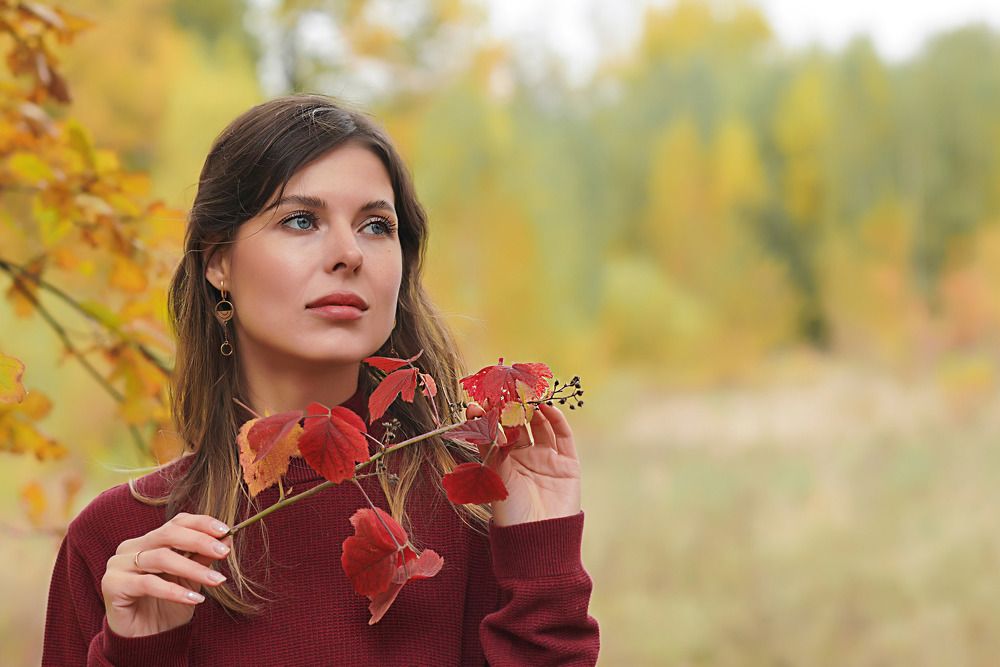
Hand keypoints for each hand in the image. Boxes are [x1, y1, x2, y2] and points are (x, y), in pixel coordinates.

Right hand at [101, 513, 232, 637]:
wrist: (146, 639)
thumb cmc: (167, 606)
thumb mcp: (190, 579)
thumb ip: (202, 557)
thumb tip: (227, 537)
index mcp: (150, 540)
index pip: (177, 522)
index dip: (202, 523)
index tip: (226, 530)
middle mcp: (132, 547)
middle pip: (168, 534)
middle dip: (200, 541)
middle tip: (224, 552)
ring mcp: (118, 564)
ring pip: (161, 558)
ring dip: (192, 568)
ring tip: (216, 581)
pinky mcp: (112, 584)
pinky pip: (148, 583)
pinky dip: (175, 591)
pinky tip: (195, 599)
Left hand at [466, 402, 581, 526]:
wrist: (537, 537)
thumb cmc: (509, 510)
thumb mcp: (494, 473)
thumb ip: (489, 441)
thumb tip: (475, 410)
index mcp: (502, 460)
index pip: (496, 429)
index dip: (490, 413)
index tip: (481, 396)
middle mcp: (524, 456)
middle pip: (520, 424)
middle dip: (514, 406)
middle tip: (507, 387)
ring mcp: (546, 458)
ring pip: (541, 425)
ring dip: (535, 409)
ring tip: (527, 393)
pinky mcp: (567, 463)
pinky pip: (563, 436)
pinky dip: (557, 419)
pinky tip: (547, 406)